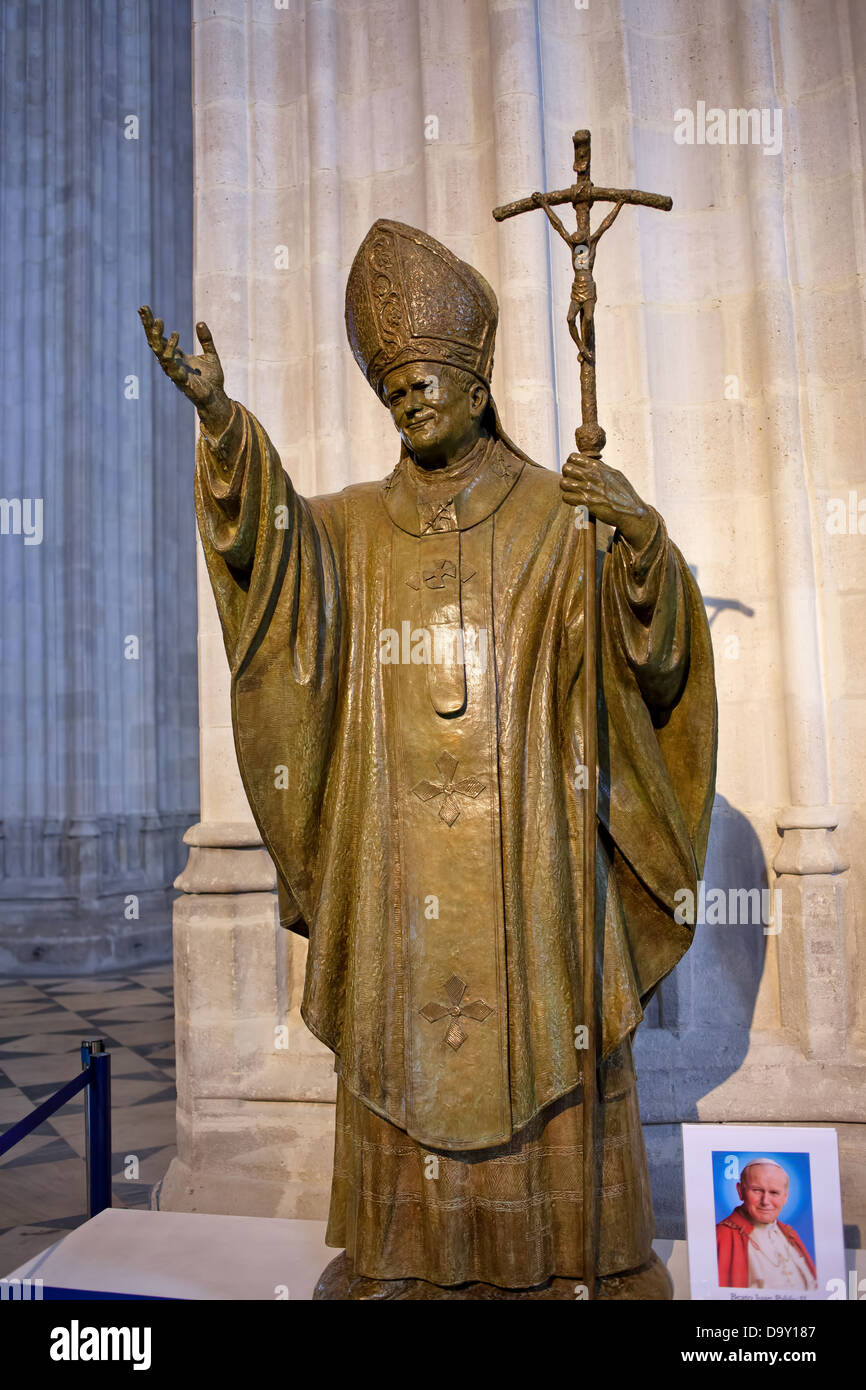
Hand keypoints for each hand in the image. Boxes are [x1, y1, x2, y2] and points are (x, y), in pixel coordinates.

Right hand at [139, 307, 230, 434]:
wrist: (217, 398)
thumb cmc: (211, 379)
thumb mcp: (211, 354)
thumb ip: (206, 339)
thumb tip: (200, 323)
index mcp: (176, 355)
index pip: (160, 337)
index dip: (151, 323)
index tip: (144, 308)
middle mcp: (171, 361)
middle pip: (155, 341)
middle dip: (148, 326)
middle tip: (143, 308)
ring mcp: (174, 370)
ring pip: (159, 351)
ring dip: (157, 336)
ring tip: (158, 320)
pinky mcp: (180, 379)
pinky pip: (171, 363)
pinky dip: (171, 349)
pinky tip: (174, 335)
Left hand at [560, 453, 655, 549]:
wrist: (631, 512)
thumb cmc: (625, 494)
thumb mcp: (616, 475)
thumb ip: (602, 468)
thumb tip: (593, 464)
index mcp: (598, 467)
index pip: (573, 457)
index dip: (571, 463)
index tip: (575, 470)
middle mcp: (591, 476)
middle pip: (566, 468)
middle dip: (567, 474)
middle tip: (572, 481)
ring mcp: (587, 489)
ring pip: (563, 483)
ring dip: (566, 488)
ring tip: (573, 492)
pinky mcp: (585, 503)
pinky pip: (566, 497)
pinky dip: (569, 499)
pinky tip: (576, 501)